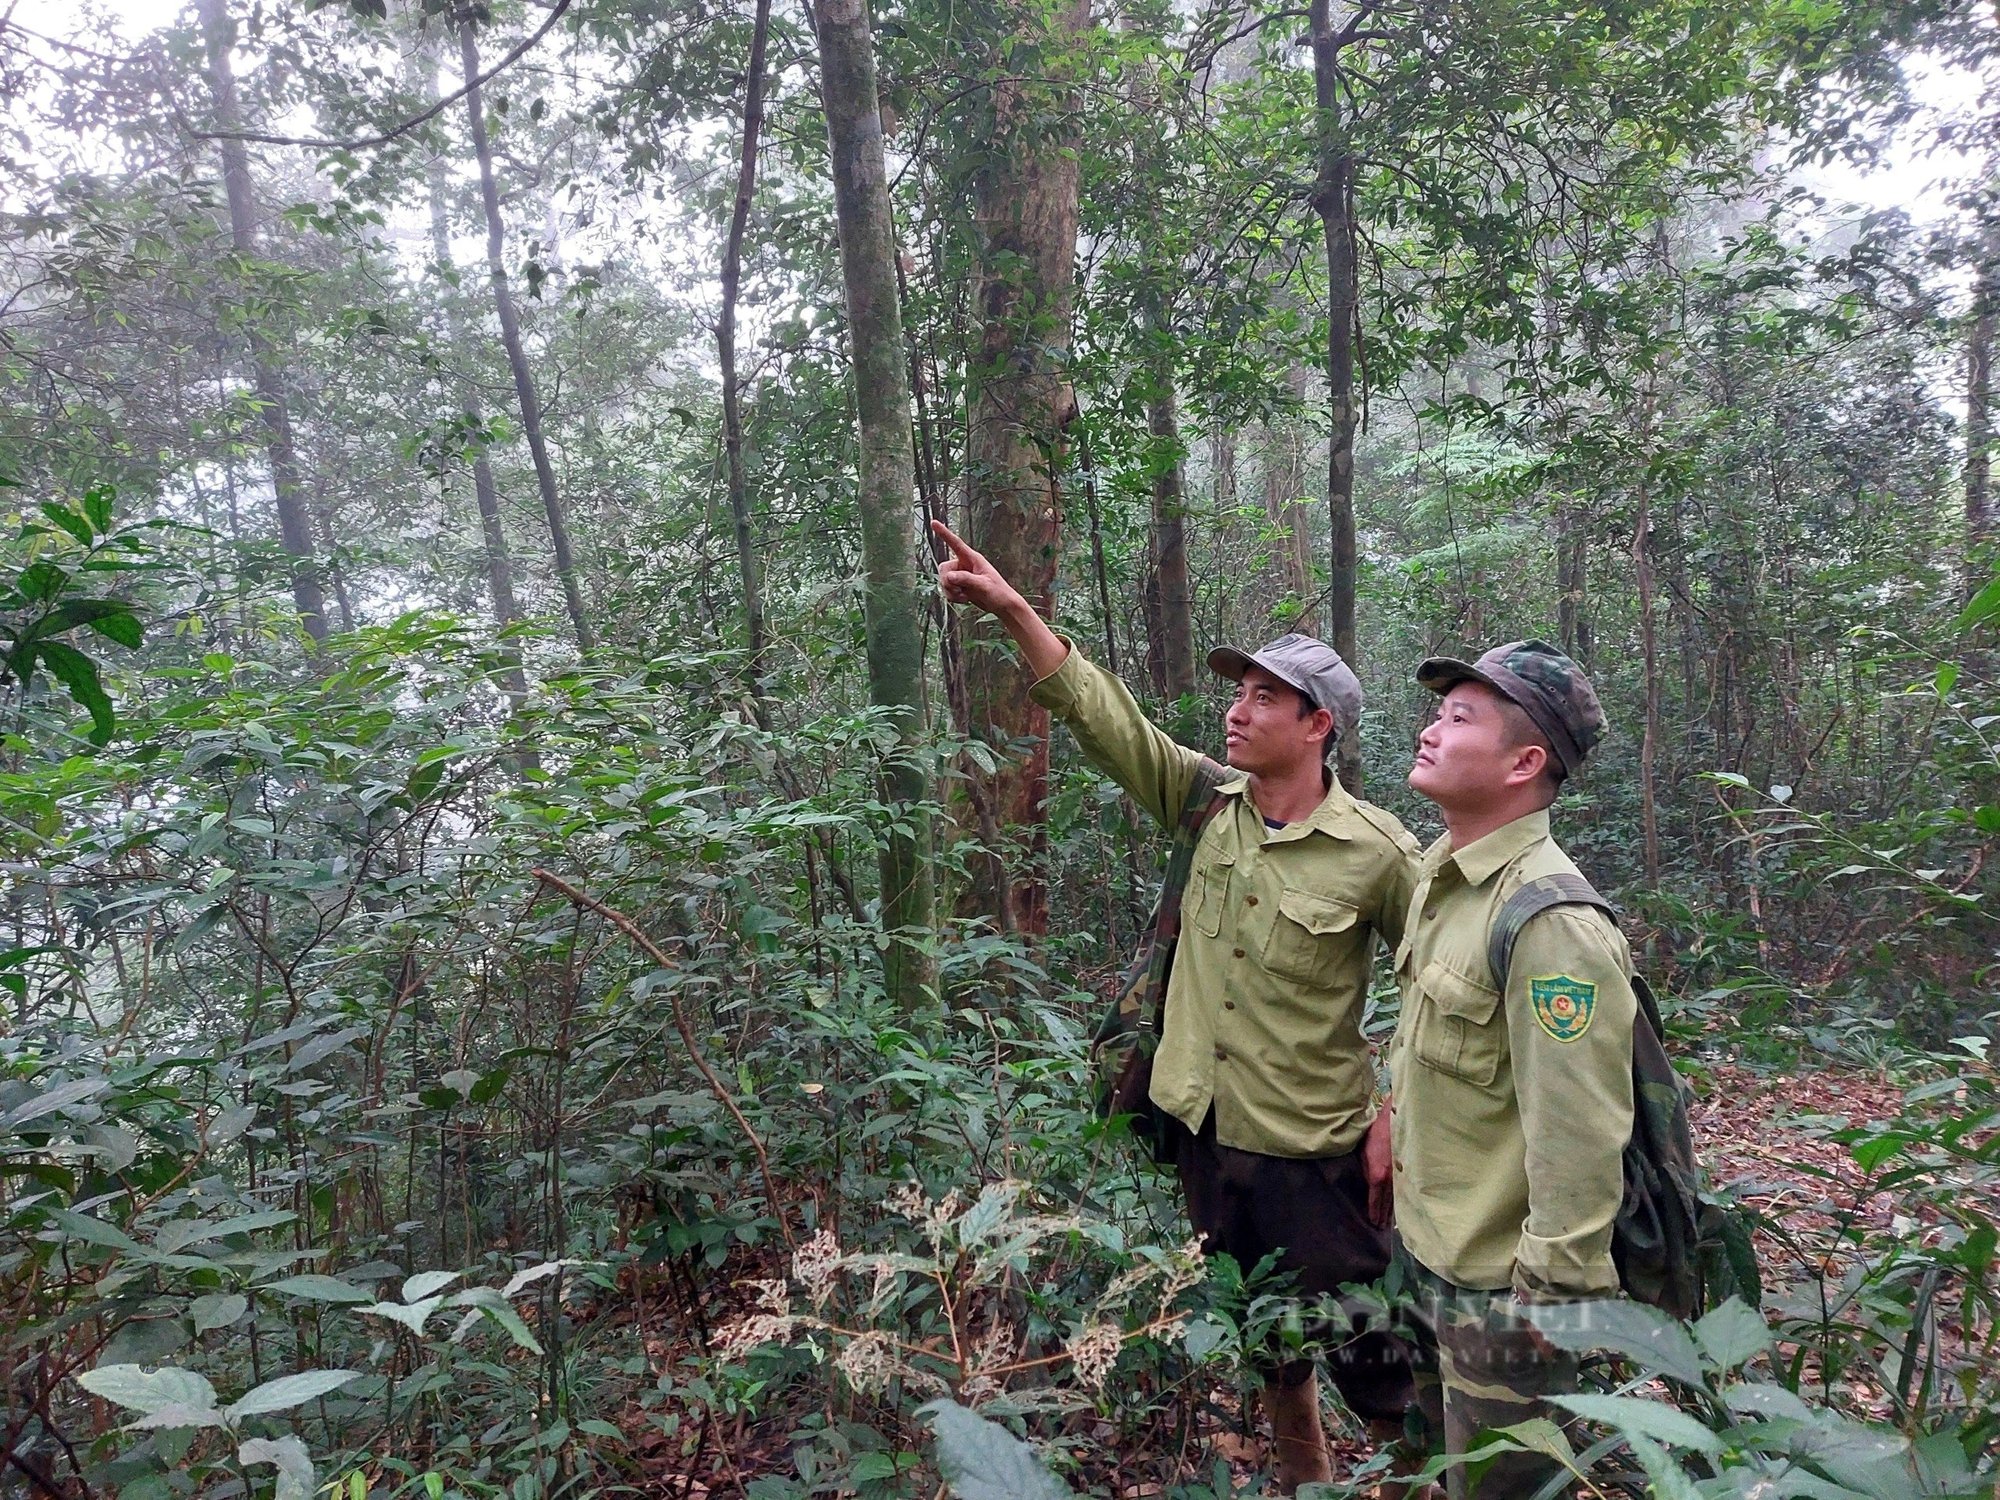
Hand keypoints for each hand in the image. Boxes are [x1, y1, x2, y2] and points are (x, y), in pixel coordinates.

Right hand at [931, 520, 1023, 617]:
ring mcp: (961, 576)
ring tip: (966, 596)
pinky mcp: (959, 586)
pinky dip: (953, 597)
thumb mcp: (983, 585)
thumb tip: (948, 576)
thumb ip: (966, 579)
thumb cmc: (998, 592)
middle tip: (959, 590)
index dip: (944, 533)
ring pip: (943, 580)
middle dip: (948, 581)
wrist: (1002, 606)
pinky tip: (965, 599)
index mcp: (972, 558)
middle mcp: (964, 565)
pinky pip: (946, 590)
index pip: (956, 543)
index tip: (933, 523)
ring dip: (951, 591)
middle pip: (944, 568)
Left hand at [1363, 1103, 1393, 1226]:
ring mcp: (1400, 1175)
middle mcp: (1390, 1179)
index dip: (1373, 1212)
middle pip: (1386, 1203)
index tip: (1372, 1222)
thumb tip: (1367, 1182)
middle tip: (1379, 1229)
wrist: (1396, 1121)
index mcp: (1377, 1174)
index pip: (1375, 1199)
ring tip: (1388, 1224)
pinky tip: (1399, 1208)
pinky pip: (1402, 1190)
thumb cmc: (1376, 1133)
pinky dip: (1400, 1201)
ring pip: (1396, 1199)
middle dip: (1383, 1216)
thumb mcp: (1363, 1151)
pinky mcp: (1407, 1171)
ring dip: (1392, 1212)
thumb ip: (1365, 1169)